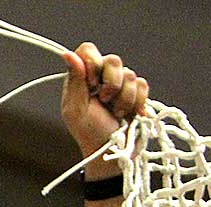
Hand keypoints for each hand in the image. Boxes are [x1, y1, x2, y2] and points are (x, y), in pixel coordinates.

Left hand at [61, 43, 148, 167]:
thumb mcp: (76, 109)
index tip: (92, 84)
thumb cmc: (90, 134)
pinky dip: (136, 102)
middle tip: (104, 101)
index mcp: (81, 79)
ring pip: (130, 74)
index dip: (93, 63)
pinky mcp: (137, 93)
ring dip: (123, 98)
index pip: (88, 50)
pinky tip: (128, 114)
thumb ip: (74, 80)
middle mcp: (100, 78)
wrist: (113, 152)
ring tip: (115, 113)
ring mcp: (120, 85)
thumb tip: (67, 54)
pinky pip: (143, 85)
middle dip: (111, 84)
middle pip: (113, 60)